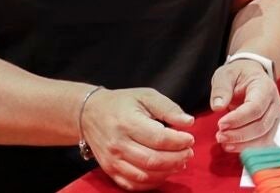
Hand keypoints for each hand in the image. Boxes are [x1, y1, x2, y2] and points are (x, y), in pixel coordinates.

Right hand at [80, 87, 194, 190]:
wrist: (89, 113)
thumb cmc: (121, 103)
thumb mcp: (146, 96)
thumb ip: (168, 108)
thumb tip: (188, 122)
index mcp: (127, 122)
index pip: (158, 138)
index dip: (178, 141)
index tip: (190, 138)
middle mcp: (118, 144)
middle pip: (153, 160)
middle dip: (177, 158)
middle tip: (189, 152)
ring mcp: (113, 160)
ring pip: (145, 175)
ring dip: (167, 172)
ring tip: (180, 162)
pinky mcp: (110, 170)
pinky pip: (133, 184)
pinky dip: (152, 182)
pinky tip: (164, 172)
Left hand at [209, 59, 279, 151]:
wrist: (252, 75)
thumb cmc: (239, 75)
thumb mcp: (226, 74)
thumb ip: (221, 88)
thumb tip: (217, 106)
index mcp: (265, 88)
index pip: (255, 108)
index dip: (238, 119)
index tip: (220, 124)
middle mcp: (275, 104)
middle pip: (261, 126)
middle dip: (239, 135)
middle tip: (219, 136)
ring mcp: (275, 118)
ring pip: (264, 138)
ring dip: (243, 145)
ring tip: (224, 143)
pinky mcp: (272, 128)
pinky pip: (264, 143)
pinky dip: (249, 148)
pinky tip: (233, 147)